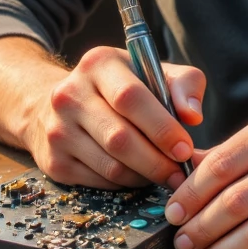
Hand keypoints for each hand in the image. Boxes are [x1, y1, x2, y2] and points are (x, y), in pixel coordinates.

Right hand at [30, 45, 204, 188]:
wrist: (58, 105)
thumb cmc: (120, 88)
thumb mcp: (152, 73)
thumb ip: (183, 85)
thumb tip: (193, 116)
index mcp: (98, 64)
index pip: (130, 98)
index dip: (161, 128)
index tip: (185, 149)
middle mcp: (70, 95)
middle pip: (119, 138)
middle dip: (157, 161)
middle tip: (180, 174)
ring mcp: (58, 130)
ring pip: (111, 166)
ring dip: (145, 176)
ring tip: (163, 174)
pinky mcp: (54, 162)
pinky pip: (100, 182)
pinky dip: (126, 184)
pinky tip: (138, 174)